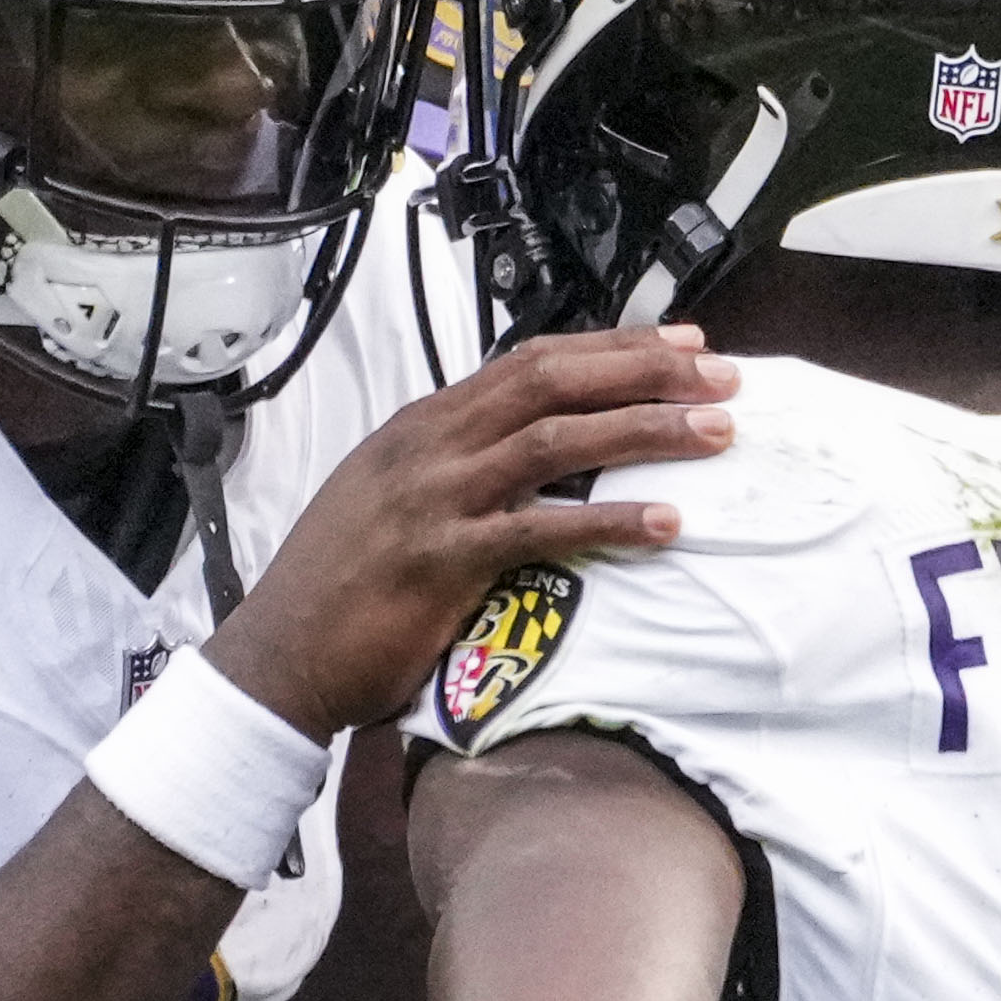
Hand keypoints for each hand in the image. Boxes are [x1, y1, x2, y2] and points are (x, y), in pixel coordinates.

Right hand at [207, 325, 738, 739]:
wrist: (278, 655)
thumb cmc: (341, 584)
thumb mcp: (393, 497)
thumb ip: (455, 465)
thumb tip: (531, 450)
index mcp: (424, 424)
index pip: (531, 361)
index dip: (612, 347)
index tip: (682, 345)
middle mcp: (431, 444)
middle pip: (553, 382)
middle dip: (644, 371)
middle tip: (722, 377)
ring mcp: (435, 498)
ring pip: (556, 440)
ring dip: (644, 431)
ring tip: (715, 434)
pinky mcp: (443, 560)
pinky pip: (539, 530)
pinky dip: (607, 522)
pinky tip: (663, 525)